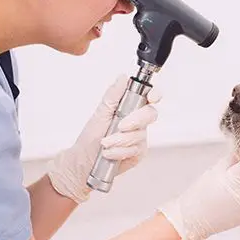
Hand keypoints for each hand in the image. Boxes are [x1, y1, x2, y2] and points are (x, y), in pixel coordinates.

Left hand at [47, 75, 160, 202]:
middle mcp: (137, 121)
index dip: (155, 95)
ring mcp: (140, 137)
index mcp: (129, 107)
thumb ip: (113, 95)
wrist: (85, 160)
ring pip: (140, 135)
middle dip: (135, 121)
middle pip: (150, 114)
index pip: (149, 97)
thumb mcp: (100, 113)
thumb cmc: (91, 137)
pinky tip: (110, 153)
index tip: (152, 97)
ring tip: (105, 143)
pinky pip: (136, 149)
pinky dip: (120, 151)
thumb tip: (122, 78)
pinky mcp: (139, 151)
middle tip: (120, 126)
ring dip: (120, 140)